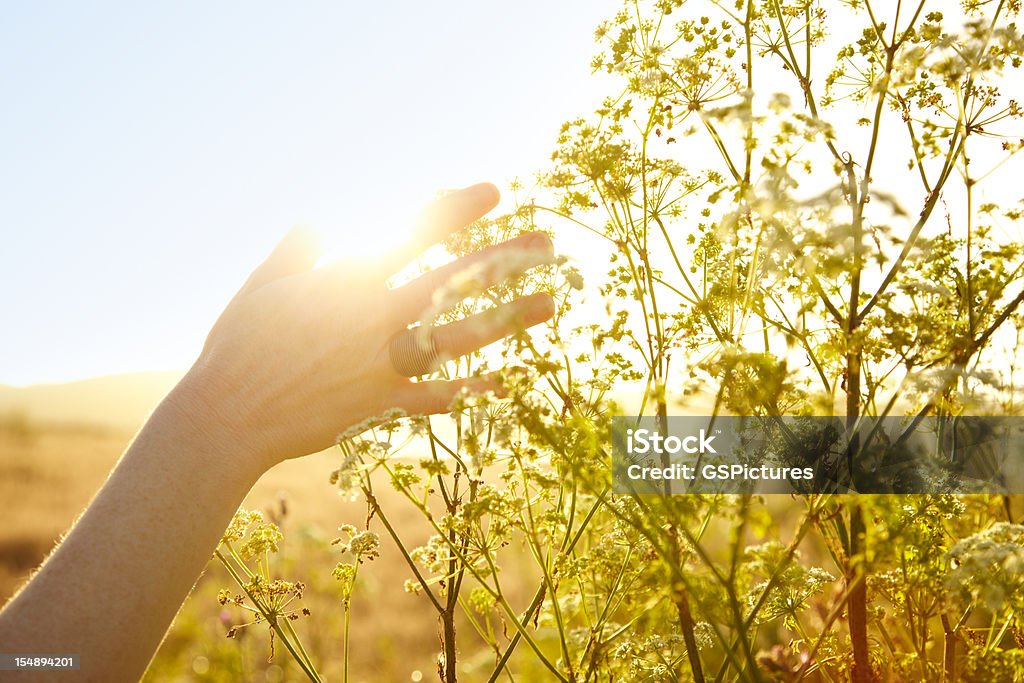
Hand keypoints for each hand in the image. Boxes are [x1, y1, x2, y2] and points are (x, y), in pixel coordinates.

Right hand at [173, 182, 553, 473]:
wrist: (226, 416)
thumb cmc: (236, 346)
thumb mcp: (262, 284)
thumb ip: (296, 250)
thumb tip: (316, 219)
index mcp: (347, 281)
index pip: (414, 234)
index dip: (457, 209)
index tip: (494, 191)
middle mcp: (375, 318)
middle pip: (454, 281)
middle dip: (504, 260)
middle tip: (548, 245)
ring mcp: (382, 362)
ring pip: (460, 336)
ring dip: (509, 319)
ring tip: (550, 305)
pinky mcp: (380, 404)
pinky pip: (437, 397)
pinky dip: (472, 390)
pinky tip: (507, 382)